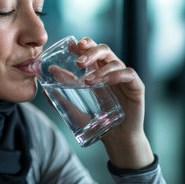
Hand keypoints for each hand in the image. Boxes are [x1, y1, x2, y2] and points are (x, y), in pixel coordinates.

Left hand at [75, 37, 153, 168]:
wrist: (117, 139)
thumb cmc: (98, 120)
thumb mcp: (75, 105)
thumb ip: (63, 90)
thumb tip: (48, 76)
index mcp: (98, 70)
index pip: (92, 49)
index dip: (83, 44)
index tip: (71, 46)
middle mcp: (112, 70)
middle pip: (104, 50)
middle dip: (90, 52)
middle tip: (78, 63)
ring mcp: (124, 77)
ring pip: (114, 61)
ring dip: (99, 69)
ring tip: (87, 81)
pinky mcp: (136, 86)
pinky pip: (128, 74)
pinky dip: (116, 75)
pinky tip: (105, 81)